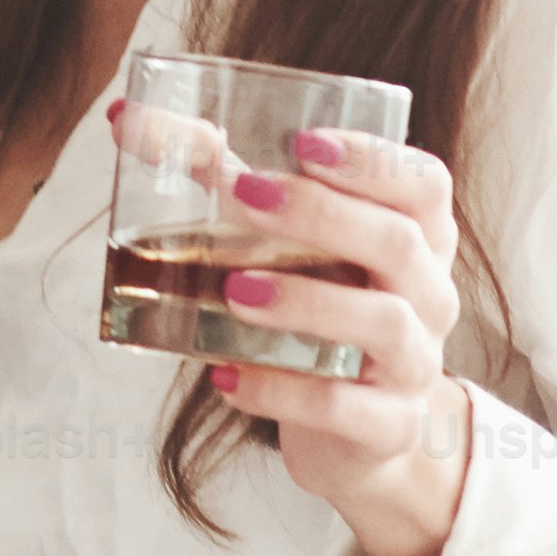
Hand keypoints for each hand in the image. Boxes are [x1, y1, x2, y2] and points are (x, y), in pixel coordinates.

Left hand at [171, 110, 475, 555]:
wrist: (357, 435)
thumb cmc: (319, 316)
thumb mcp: (293, 252)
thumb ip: (227, 185)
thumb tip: (127, 120)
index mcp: (417, 237)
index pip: (423, 184)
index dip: (373, 158)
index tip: (304, 140)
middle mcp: (429, 295)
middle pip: (398, 243)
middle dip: (322, 214)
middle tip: (244, 194)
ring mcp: (416, 364)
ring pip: (384, 324)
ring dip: (306, 302)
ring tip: (234, 290)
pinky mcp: (388, 427)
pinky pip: (344, 408)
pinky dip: (283, 393)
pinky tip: (227, 376)